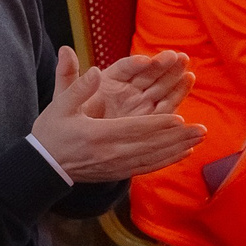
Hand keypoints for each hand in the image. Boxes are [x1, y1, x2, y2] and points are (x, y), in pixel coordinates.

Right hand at [29, 47, 206, 180]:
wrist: (44, 165)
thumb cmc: (51, 133)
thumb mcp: (58, 106)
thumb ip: (78, 87)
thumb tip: (97, 72)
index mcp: (97, 134)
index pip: (134, 129)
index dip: (158, 125)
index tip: (179, 118)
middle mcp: (110, 153)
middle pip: (150, 145)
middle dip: (177, 137)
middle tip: (201, 129)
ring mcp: (115, 165)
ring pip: (153, 157)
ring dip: (177, 148)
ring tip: (198, 139)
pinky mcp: (117, 173)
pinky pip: (147, 167)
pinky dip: (167, 160)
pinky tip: (182, 153)